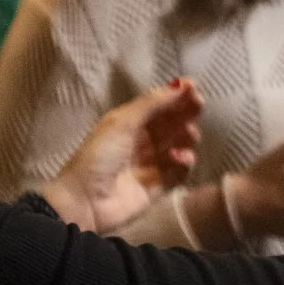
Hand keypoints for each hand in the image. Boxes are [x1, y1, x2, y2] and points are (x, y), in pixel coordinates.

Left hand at [41, 79, 202, 232]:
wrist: (86, 200)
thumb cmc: (99, 155)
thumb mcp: (122, 122)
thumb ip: (152, 103)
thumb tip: (181, 84)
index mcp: (130, 123)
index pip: (159, 106)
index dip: (176, 96)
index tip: (194, 88)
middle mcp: (143, 141)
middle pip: (173, 123)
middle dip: (186, 113)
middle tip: (198, 106)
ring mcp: (153, 164)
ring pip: (180, 145)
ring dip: (187, 136)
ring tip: (187, 135)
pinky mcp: (161, 186)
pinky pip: (181, 170)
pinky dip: (185, 162)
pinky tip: (178, 158)